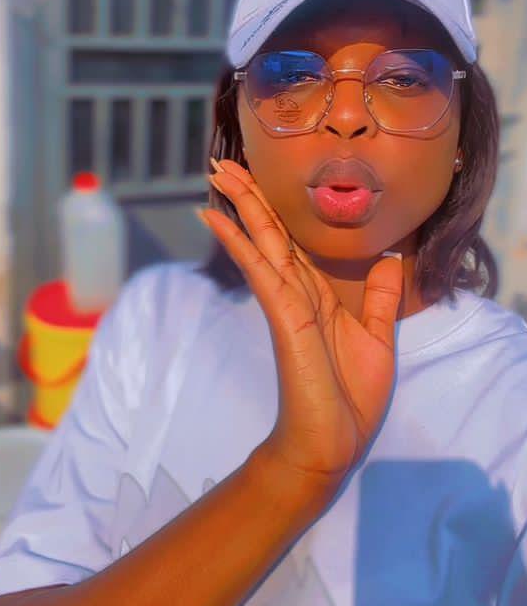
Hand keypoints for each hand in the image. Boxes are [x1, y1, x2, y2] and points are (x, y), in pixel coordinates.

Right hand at [200, 158, 402, 501]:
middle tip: (224, 162)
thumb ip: (380, 298)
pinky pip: (258, 268)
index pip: (293, 240)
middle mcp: (296, 291)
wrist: (332, 443)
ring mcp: (285, 301)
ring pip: (262, 240)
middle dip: (250, 195)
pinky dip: (238, 241)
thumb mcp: (378, 337)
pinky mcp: (282, 314)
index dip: (276, 208)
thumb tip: (390, 260)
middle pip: (271, 231)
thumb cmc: (351, 397)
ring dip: (240, 204)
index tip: (259, 178)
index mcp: (317, 293)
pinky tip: (216, 218)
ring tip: (217, 171)